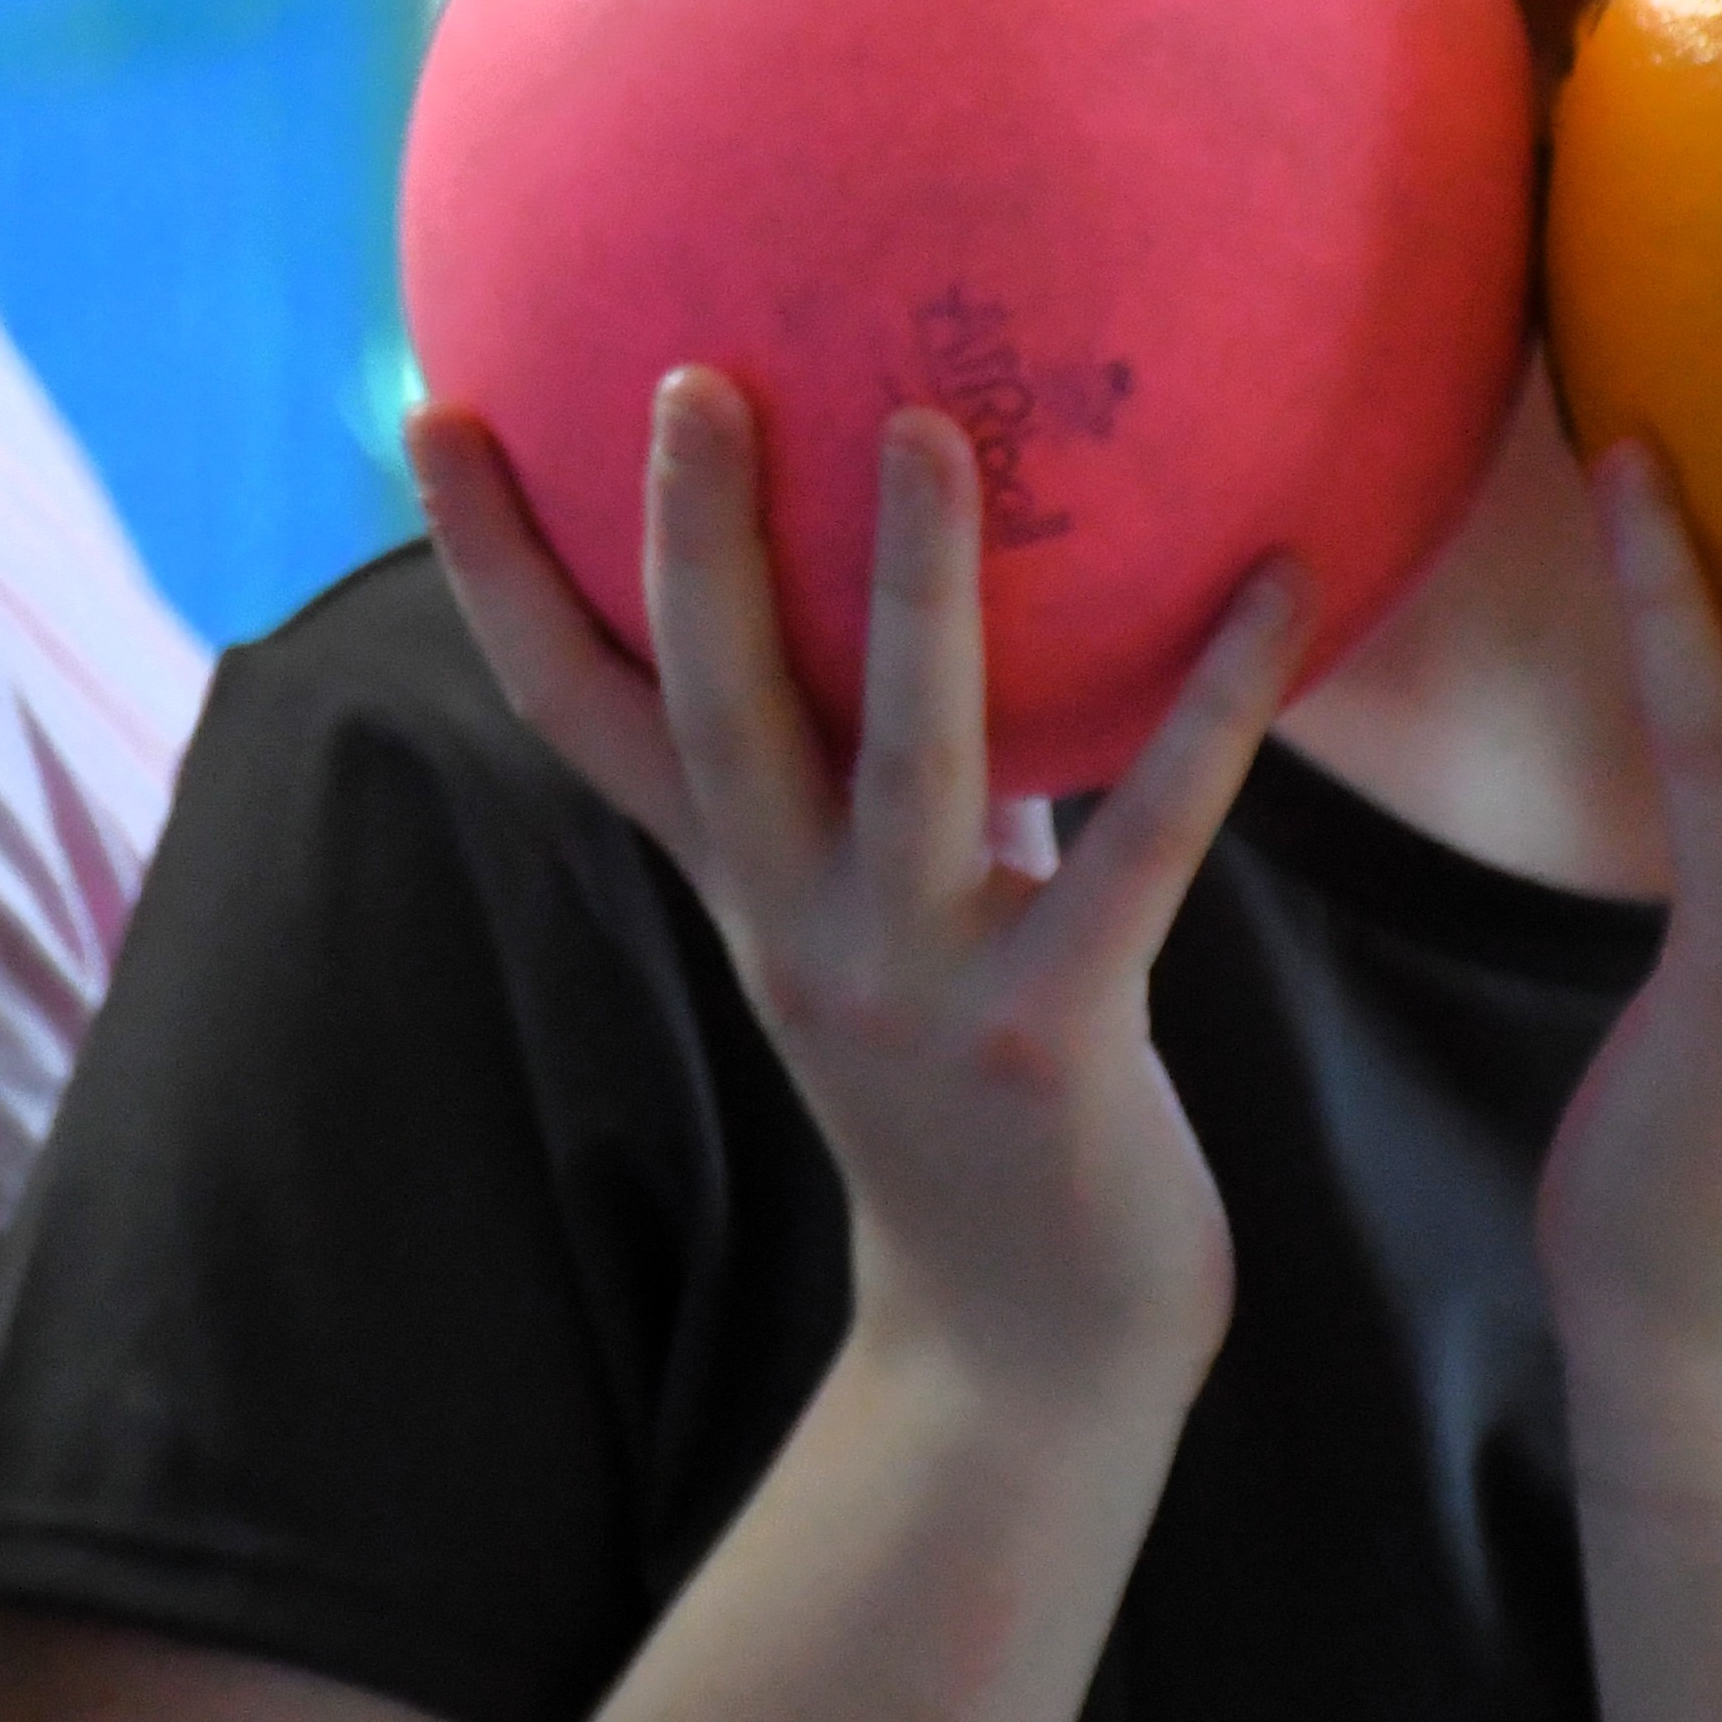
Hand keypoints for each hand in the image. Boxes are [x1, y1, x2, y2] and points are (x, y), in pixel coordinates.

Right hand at [408, 372, 1309, 1395]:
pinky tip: (1283, 577)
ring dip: (915, 590)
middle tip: (692, 378)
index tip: (438, 409)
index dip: (492, 566)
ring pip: (908, 753)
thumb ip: (884, 767)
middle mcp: (795, 926)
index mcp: (738, 883)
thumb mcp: (884, 917)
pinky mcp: (1054, 1035)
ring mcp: (916, 985)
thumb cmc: (975, 1087)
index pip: (574, 707)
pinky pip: (1146, 839)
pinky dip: (1216, 705)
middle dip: (690, 543)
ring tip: (928, 429)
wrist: (1029, 1343)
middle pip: (711, 708)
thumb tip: (931, 549)